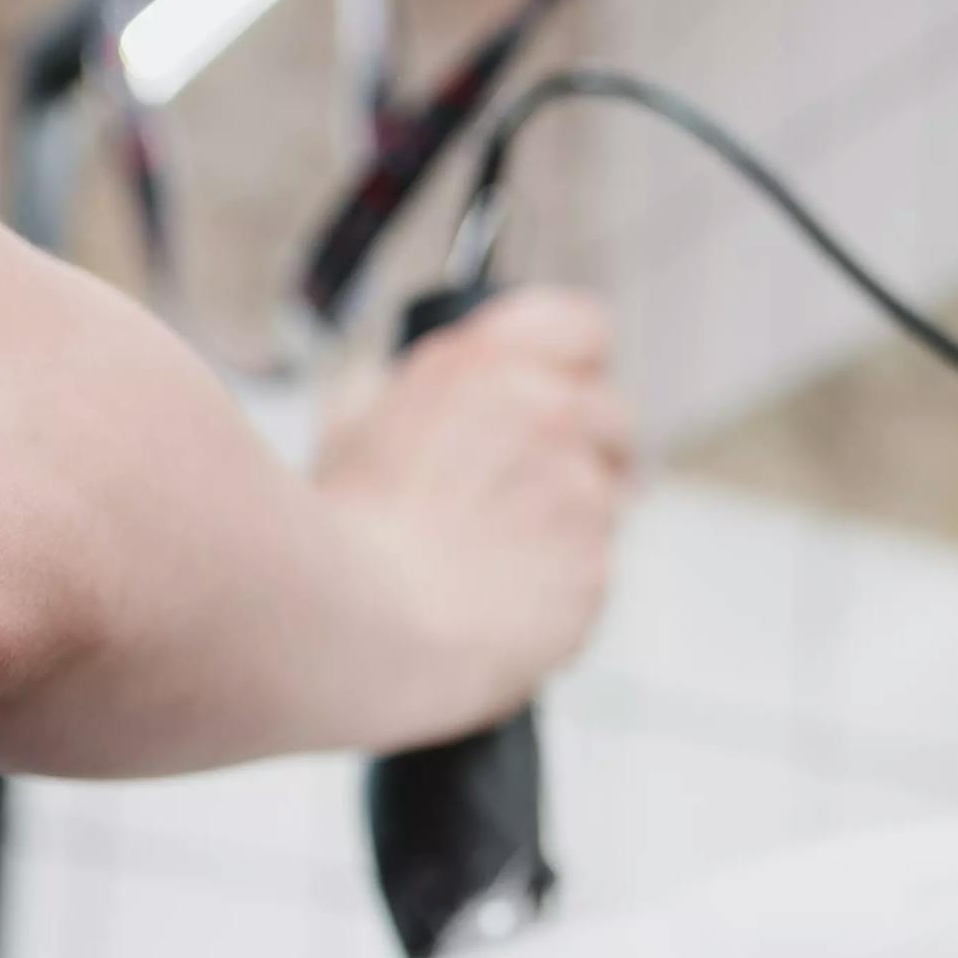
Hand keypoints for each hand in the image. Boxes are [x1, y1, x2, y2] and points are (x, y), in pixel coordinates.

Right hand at [317, 287, 633, 741]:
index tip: (563, 391)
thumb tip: (443, 391)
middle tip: (530, 491)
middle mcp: (548, 415)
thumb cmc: (345, 532)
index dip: (575, 365)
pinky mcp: (597, 568)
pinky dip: (563, 586)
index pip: (583, 330)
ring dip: (569, 522)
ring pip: (606, 499)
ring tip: (494, 560)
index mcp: (487, 365)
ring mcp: (581, 494)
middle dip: (585, 449)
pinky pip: (595, 570)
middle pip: (611, 416)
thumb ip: (427, 393)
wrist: (366, 627)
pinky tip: (504, 601)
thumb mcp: (358, 422)